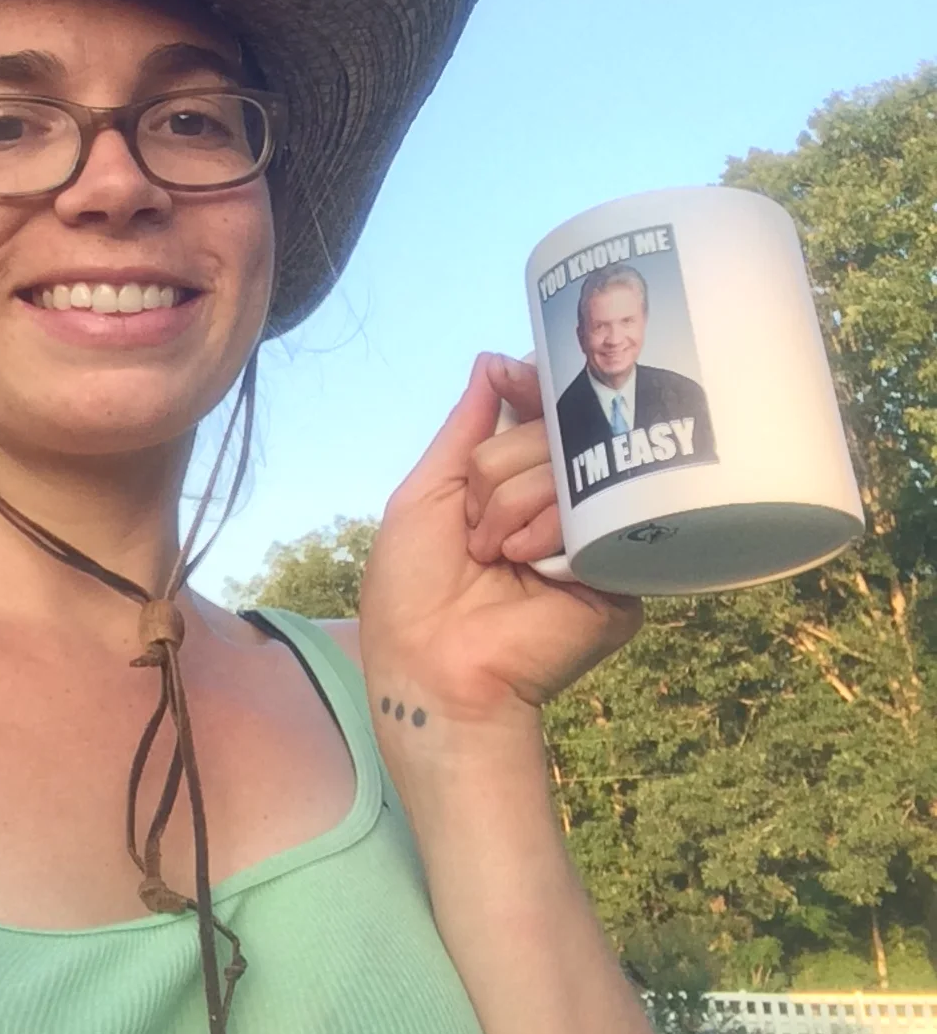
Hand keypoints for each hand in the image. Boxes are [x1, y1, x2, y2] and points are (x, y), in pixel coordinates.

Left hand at [359, 354, 641, 727]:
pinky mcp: (621, 573)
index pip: (539, 413)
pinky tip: (527, 571)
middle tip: (475, 531)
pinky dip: (549, 536)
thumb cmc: (412, 591)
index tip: (511, 379)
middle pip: (551, 433)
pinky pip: (596, 516)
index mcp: (513, 483)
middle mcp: (557, 503)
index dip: (529, 389)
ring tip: (495, 558)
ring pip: (571, 468)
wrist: (434, 672)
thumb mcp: (424, 495)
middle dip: (499, 473)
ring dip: (514, 508)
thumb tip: (493, 361)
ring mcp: (592, 535)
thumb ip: (464, 428)